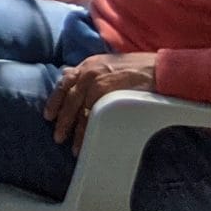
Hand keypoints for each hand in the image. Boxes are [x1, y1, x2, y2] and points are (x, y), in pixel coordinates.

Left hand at [43, 50, 158, 150]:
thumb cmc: (140, 69)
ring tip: (73, 146)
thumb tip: (69, 73)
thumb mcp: (110, 64)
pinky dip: (88, 130)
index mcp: (89, 64)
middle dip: (62, 119)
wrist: (161, 70)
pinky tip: (87, 142)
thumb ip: (91, 71)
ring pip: (79, 109)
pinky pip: (92, 115)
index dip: (55, 99)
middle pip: (68, 98)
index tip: (49, 115)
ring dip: (74, 129)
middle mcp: (89, 71)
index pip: (65, 82)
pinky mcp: (106, 92)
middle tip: (58, 136)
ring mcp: (96, 81)